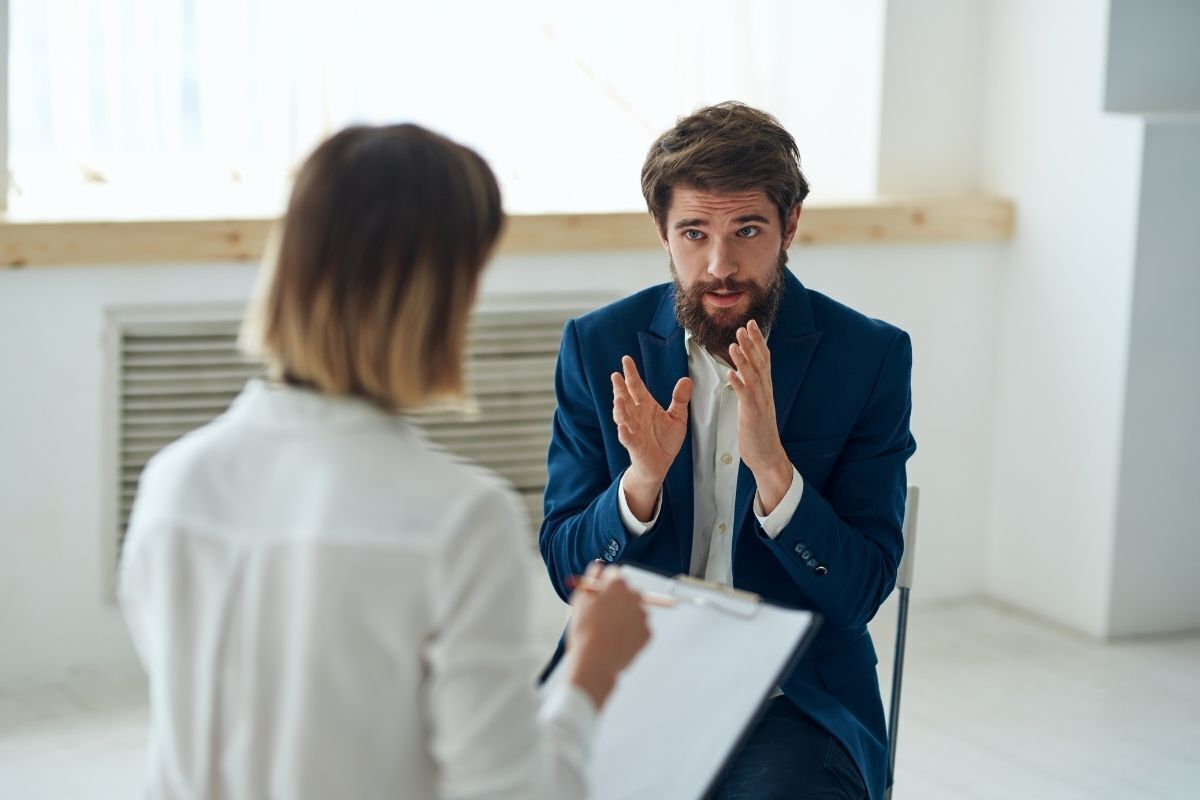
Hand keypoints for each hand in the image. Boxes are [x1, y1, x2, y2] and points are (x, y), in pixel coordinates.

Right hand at [566, 563, 651, 708]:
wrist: (595, 660)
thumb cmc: (585, 630)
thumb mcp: (581, 599)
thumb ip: (592, 577)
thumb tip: (599, 566)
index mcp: (617, 584)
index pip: (614, 575)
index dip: (604, 586)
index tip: (599, 596)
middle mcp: (634, 596)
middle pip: (628, 592)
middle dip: (618, 600)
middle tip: (604, 616)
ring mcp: (643, 615)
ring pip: (634, 611)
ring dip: (625, 617)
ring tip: (608, 632)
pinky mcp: (648, 633)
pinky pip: (639, 629)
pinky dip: (631, 634)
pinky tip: (617, 641)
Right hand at [611, 355, 691, 519]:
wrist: (660, 464)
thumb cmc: (664, 440)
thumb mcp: (677, 418)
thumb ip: (679, 400)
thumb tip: (686, 380)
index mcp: (646, 406)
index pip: (636, 386)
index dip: (631, 374)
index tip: (626, 360)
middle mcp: (636, 415)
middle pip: (625, 398)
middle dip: (620, 387)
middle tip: (616, 375)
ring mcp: (633, 430)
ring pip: (623, 417)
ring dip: (619, 409)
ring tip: (618, 399)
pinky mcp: (634, 445)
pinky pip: (627, 439)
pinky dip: (624, 433)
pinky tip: (622, 428)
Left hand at [727, 319, 792, 512]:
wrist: (767, 455)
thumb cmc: (759, 431)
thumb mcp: (756, 404)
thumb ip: (751, 387)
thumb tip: (743, 372)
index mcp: (765, 389)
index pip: (763, 360)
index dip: (757, 342)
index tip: (751, 325)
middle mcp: (765, 392)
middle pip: (759, 363)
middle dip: (751, 344)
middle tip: (743, 326)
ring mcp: (759, 403)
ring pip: (752, 376)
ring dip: (743, 360)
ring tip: (734, 344)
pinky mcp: (752, 415)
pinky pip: (745, 397)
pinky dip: (738, 383)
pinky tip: (730, 373)